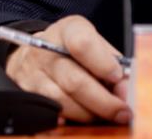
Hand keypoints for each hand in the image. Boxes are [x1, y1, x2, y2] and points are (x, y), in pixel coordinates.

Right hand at [4, 15, 130, 123]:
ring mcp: (31, 74)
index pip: (82, 45)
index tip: (118, 78)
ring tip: (106, 116)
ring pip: (62, 102)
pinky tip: (83, 121)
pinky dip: (69, 120)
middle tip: (123, 112)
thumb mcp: (94, 44)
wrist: (35, 54)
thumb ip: (112, 63)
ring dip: (89, 114)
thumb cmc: (73, 50)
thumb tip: (125, 89)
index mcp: (68, 30)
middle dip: (103, 102)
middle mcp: (45, 51)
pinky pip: (49, 114)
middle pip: (74, 81)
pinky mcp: (26, 94)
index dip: (103, 64)